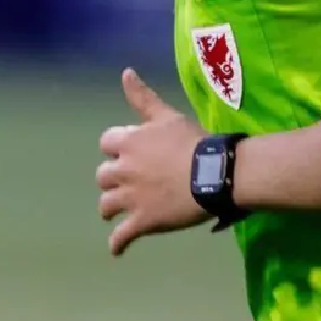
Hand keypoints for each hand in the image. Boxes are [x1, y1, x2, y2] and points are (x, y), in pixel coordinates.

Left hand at [96, 68, 210, 255]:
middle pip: (103, 176)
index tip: (130, 152)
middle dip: (113, 180)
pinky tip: (118, 249)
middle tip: (129, 183)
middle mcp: (124, 170)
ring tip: (118, 214)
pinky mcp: (142, 222)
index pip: (107, 142)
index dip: (118, 148)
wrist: (217, 173)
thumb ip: (142, 97)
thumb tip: (125, 72)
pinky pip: (121, 236)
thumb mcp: (168, 115)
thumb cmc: (195, 141)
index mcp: (129, 142)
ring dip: (111, 209)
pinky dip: (117, 244)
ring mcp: (131, 198)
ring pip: (107, 206)